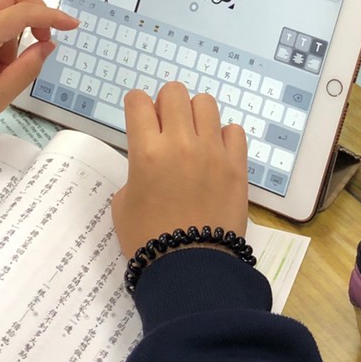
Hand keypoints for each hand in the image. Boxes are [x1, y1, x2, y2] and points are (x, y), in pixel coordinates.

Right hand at [111, 84, 248, 256]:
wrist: (191, 268)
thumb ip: (136, 172)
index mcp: (146, 151)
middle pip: (174, 92)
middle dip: (166, 104)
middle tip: (166, 127)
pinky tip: (216, 154)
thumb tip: (151, 161)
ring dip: (195, 115)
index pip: (138, 101)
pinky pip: (234, 130)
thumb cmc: (148, 240)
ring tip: (193, 137)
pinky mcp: (237, 165)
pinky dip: (223, 137)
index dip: (136, 106)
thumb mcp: (124, 204)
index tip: (140, 117)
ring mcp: (212, 152)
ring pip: (206, 103)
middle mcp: (180, 143)